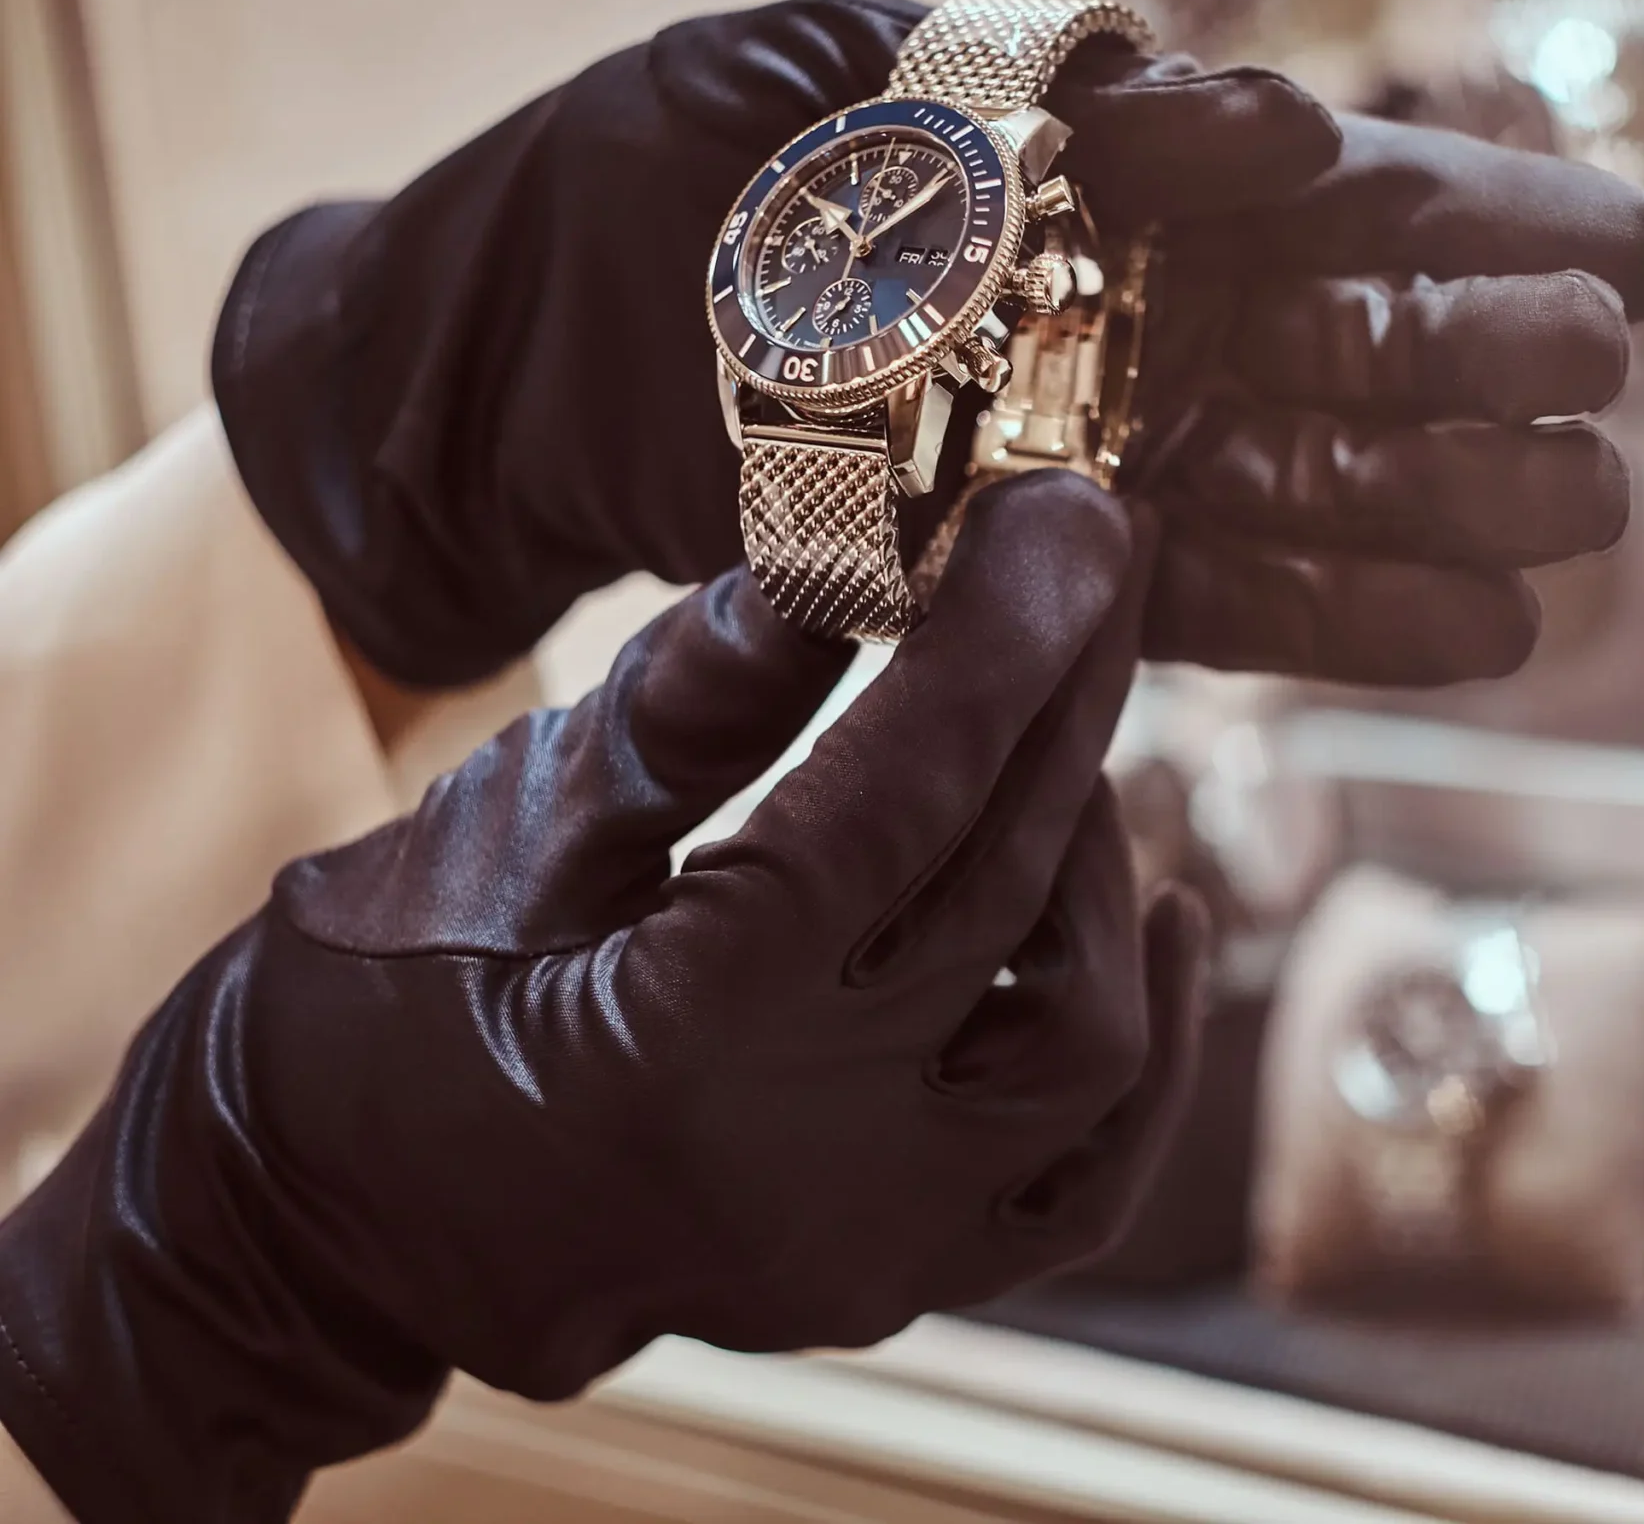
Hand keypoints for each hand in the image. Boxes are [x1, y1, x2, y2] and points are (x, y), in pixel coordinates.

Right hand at [0, 472, 1207, 1523]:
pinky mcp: (894, 1280)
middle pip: (1012, 892)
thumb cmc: (368, 1006)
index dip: (999, 644)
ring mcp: (864, 1243)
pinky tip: (1164, 917)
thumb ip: (691, 707)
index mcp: (678, 1038)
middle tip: (1094, 569)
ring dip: (1098, 868)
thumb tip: (844, 550)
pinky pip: (1085, 1182)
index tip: (1065, 521)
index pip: (903, 806)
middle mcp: (799, 1163)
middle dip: (1067, 702)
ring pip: (1084, 1046)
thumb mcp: (501, 829)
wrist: (319, 1230)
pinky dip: (1144, 1046)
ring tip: (1056, 745)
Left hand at [213, 0, 1643, 688]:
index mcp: (1107, 179)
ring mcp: (1099, 455)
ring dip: (1456, 504)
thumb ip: (1061, 97)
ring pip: (1320, 479)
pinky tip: (1479, 630)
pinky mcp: (1041, 579)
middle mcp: (1130, 320)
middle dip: (1496, 359)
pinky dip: (1350, 621)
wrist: (511, 354)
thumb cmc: (656, 164)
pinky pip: (1223, 603)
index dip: (1500, 223)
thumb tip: (1270, 127)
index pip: (1345, 193)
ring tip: (1581, 521)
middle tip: (1620, 376)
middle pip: (1361, 341)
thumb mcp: (829, 65)